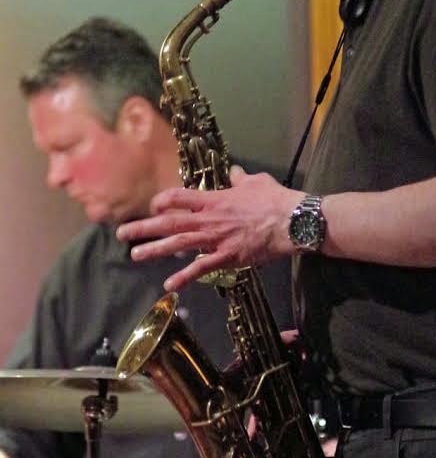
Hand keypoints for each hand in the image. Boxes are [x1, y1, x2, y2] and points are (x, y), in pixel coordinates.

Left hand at [117, 167, 303, 290]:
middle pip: (169, 221)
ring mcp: (216, 238)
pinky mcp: (227, 256)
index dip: (162, 201)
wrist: (291, 221)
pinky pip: (201, 268)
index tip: (152, 206)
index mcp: (214, 198)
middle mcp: (209, 218)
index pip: (179, 197)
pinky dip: (184, 277)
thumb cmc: (276, 200)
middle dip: (143, 227)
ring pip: (178, 243)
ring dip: (154, 249)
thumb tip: (235, 172)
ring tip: (134, 255)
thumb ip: (241, 178)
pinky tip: (169, 285)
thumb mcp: (256, 182)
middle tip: (121, 233)